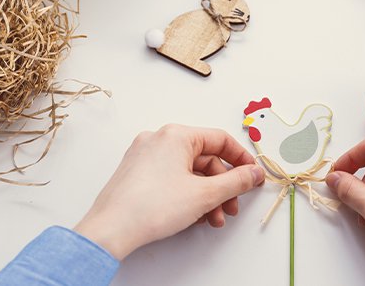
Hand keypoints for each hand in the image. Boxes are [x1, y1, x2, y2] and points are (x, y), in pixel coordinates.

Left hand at [74, 124, 264, 260]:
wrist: (111, 230)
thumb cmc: (150, 207)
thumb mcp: (205, 194)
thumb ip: (236, 182)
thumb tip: (253, 174)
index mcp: (176, 135)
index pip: (220, 139)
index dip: (241, 159)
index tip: (252, 175)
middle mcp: (158, 140)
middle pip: (205, 159)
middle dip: (222, 187)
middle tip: (231, 206)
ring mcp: (145, 156)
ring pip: (188, 172)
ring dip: (206, 196)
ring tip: (212, 219)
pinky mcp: (137, 173)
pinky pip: (172, 178)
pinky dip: (187, 195)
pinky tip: (193, 215)